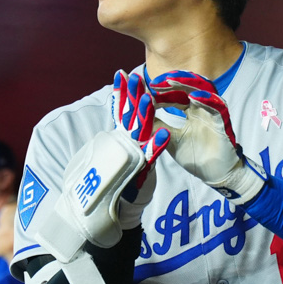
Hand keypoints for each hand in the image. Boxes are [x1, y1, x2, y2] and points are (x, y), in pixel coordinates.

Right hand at [112, 70, 169, 227]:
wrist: (119, 209)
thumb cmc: (123, 181)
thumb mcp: (126, 154)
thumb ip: (127, 137)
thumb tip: (124, 118)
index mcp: (122, 140)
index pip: (122, 112)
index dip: (122, 93)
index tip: (120, 74)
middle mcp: (125, 146)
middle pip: (129, 117)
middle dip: (130, 96)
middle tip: (132, 77)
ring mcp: (132, 159)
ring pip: (139, 133)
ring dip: (144, 115)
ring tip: (147, 97)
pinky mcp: (141, 173)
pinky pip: (150, 158)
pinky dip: (155, 146)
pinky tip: (163, 134)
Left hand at [150, 70, 265, 203]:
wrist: (215, 175)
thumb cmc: (196, 156)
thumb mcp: (169, 138)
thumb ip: (156, 125)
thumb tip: (137, 114)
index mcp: (192, 110)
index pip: (177, 93)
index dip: (163, 89)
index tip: (147, 88)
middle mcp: (203, 107)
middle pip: (191, 85)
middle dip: (174, 80)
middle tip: (156, 81)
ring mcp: (214, 113)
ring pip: (206, 89)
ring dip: (189, 83)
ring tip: (171, 81)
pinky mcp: (224, 123)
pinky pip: (218, 108)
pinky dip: (207, 100)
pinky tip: (194, 97)